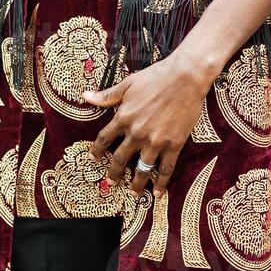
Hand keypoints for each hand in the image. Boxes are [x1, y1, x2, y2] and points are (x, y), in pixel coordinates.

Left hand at [82, 56, 213, 198]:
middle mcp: (137, 133)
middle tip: (110, 182)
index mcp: (123, 117)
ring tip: (133, 192)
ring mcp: (155, 141)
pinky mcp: (174, 144)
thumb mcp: (127, 84)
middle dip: (114, 172)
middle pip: (120, 158)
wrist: (185, 78)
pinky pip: (166, 169)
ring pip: (142, 168)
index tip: (93, 158)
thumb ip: (107, 95)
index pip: (104, 139)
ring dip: (136, 183)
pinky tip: (158, 193)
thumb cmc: (156, 77)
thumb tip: (86, 96)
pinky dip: (162, 183)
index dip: (97, 150)